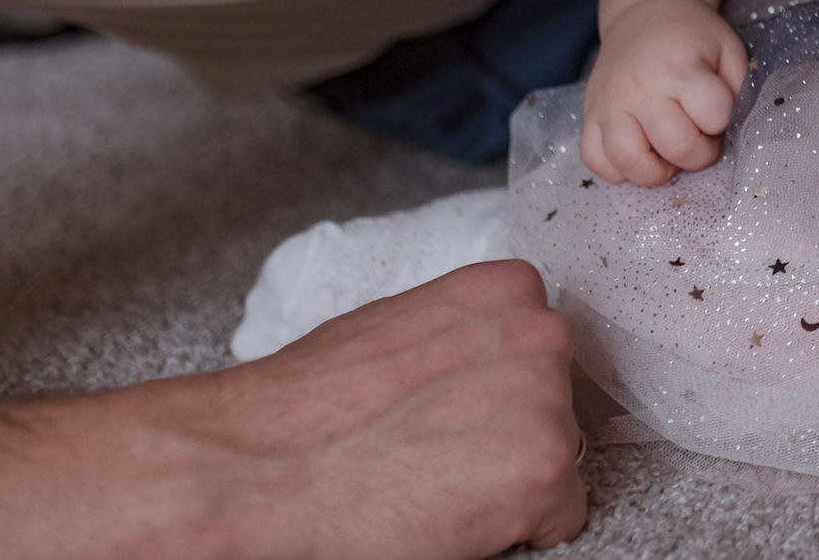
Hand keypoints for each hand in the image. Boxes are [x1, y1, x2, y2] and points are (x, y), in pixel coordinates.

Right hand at [0, 261, 584, 559]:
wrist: (257, 471)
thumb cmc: (308, 410)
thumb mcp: (399, 332)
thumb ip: (463, 334)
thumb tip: (485, 358)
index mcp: (504, 288)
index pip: (540, 349)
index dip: (498, 392)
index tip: (453, 413)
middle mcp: (540, 329)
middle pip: (561, 401)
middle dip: (512, 429)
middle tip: (436, 452)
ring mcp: (549, 395)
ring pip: (560, 458)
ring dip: (512, 479)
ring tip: (434, 481)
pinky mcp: (547, 465)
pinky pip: (560, 516)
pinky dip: (516, 529)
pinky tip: (452, 514)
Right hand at [582, 0, 749, 184]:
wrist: (645, 11)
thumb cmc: (691, 35)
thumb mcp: (727, 48)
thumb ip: (738, 88)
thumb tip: (731, 129)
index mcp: (680, 68)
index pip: (713, 115)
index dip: (722, 123)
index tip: (717, 114)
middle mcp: (640, 88)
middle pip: (676, 146)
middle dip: (698, 154)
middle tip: (699, 138)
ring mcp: (609, 104)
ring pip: (627, 161)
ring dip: (656, 171)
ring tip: (667, 155)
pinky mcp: (589, 115)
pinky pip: (595, 160)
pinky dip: (618, 170)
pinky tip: (638, 154)